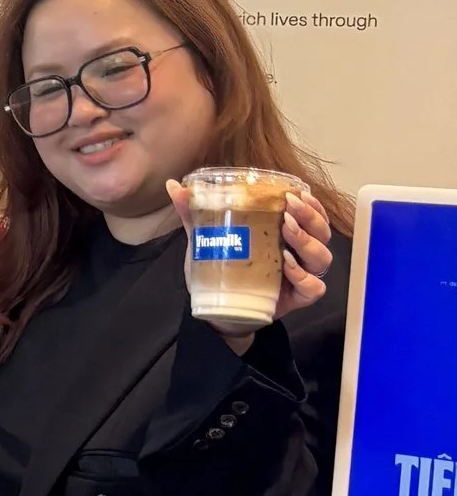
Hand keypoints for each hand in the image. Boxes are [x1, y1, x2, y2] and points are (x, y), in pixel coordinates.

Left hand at [165, 180, 332, 348]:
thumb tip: (174, 186)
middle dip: (310, 217)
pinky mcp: (297, 299)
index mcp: (286, 233)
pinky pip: (313, 288)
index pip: (311, 214)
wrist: (218, 310)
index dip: (311, 203)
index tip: (296, 193)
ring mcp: (300, 276)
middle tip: (290, 209)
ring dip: (307, 241)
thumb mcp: (206, 239)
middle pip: (321, 232)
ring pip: (321, 257)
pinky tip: (287, 266)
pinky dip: (303, 276)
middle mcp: (299, 252)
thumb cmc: (221, 269)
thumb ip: (194, 215)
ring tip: (287, 231)